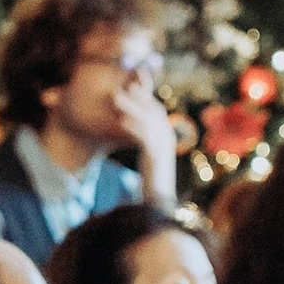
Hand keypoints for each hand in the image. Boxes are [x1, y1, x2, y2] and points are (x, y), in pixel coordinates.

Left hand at [112, 81, 178, 205]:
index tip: (133, 80)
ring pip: (148, 121)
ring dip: (131, 107)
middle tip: (126, 82)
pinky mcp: (156, 159)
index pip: (156, 109)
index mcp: (166, 136)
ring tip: (116, 97)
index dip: (145, 93)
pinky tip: (121, 121)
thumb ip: (144, 139)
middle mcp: (167, 140)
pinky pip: (145, 140)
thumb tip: (131, 124)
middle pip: (153, 111)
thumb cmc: (153, 181)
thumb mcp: (149, 156)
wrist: (160, 204)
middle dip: (140, 95)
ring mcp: (163, 149)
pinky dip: (133, 128)